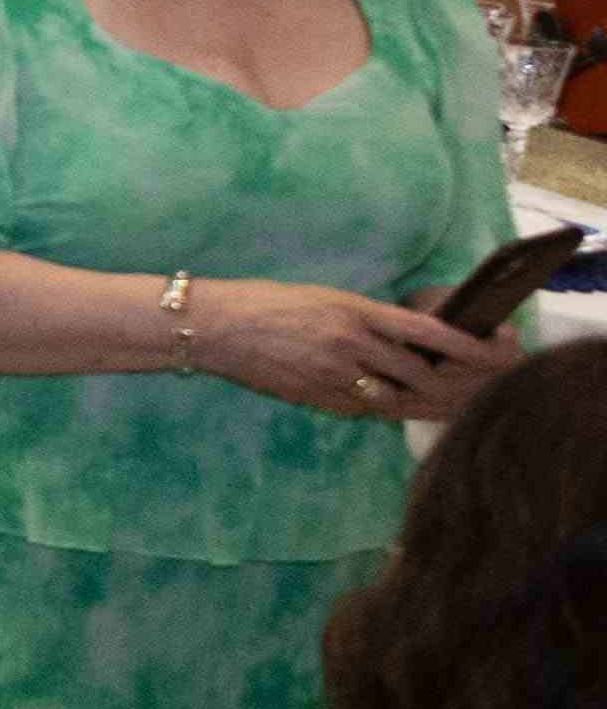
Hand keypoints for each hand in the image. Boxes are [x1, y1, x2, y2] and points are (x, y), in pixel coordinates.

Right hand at [188, 283, 515, 421]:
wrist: (212, 327)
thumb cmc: (264, 302)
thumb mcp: (324, 298)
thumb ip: (366, 320)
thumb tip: (408, 341)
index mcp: (353, 312)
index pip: (426, 331)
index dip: (465, 345)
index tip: (495, 350)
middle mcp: (349, 345)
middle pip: (420, 374)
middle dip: (457, 383)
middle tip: (483, 386)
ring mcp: (333, 377)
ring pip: (398, 399)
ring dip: (430, 405)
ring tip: (456, 406)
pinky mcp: (317, 399)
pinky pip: (366, 409)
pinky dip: (390, 409)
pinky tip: (405, 409)